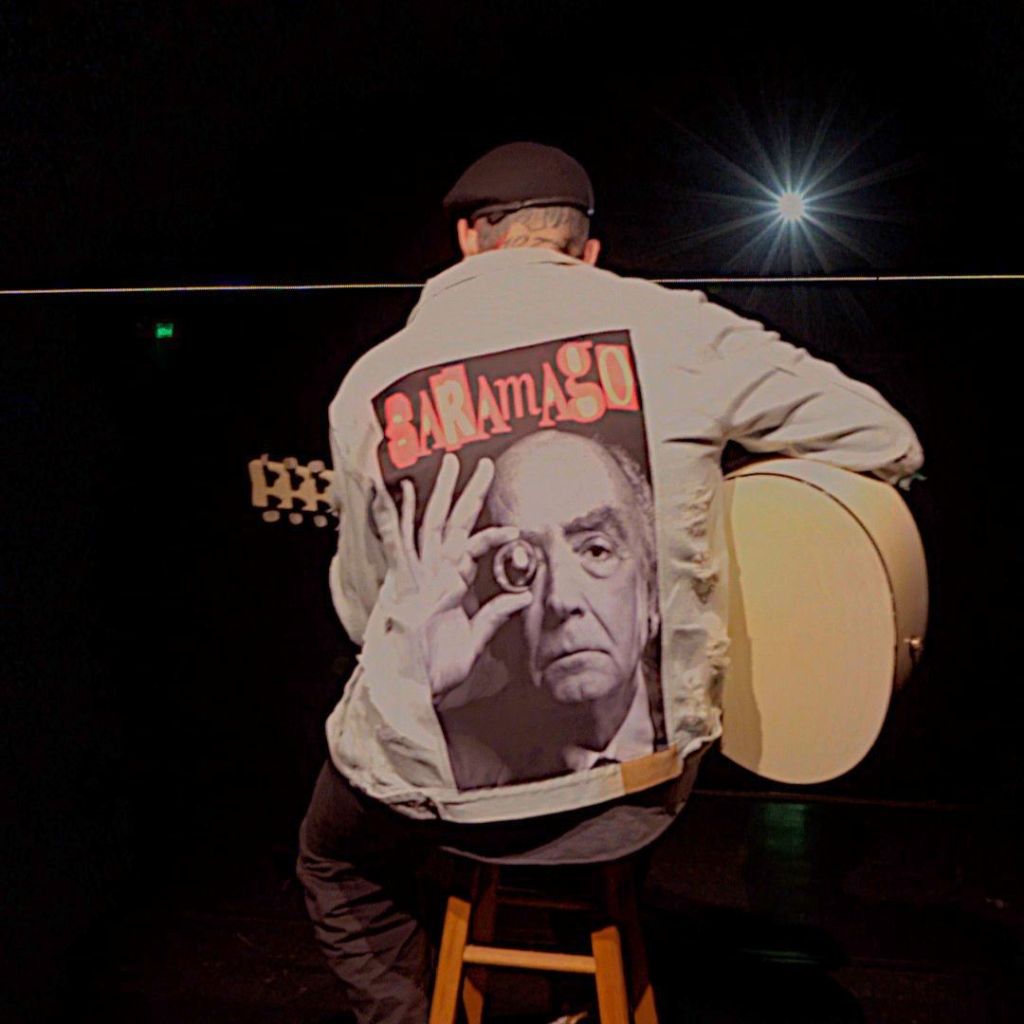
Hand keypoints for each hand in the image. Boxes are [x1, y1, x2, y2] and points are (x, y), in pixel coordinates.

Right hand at [373, 452, 532, 698]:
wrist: (410, 692)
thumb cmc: (434, 672)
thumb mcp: (475, 641)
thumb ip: (495, 615)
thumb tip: (521, 596)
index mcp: (447, 585)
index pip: (471, 547)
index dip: (494, 533)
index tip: (516, 526)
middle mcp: (431, 575)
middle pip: (450, 523)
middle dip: (467, 493)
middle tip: (482, 464)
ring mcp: (416, 575)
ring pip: (430, 523)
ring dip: (441, 493)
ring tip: (450, 463)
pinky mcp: (402, 582)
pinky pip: (397, 542)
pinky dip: (393, 515)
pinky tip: (394, 491)